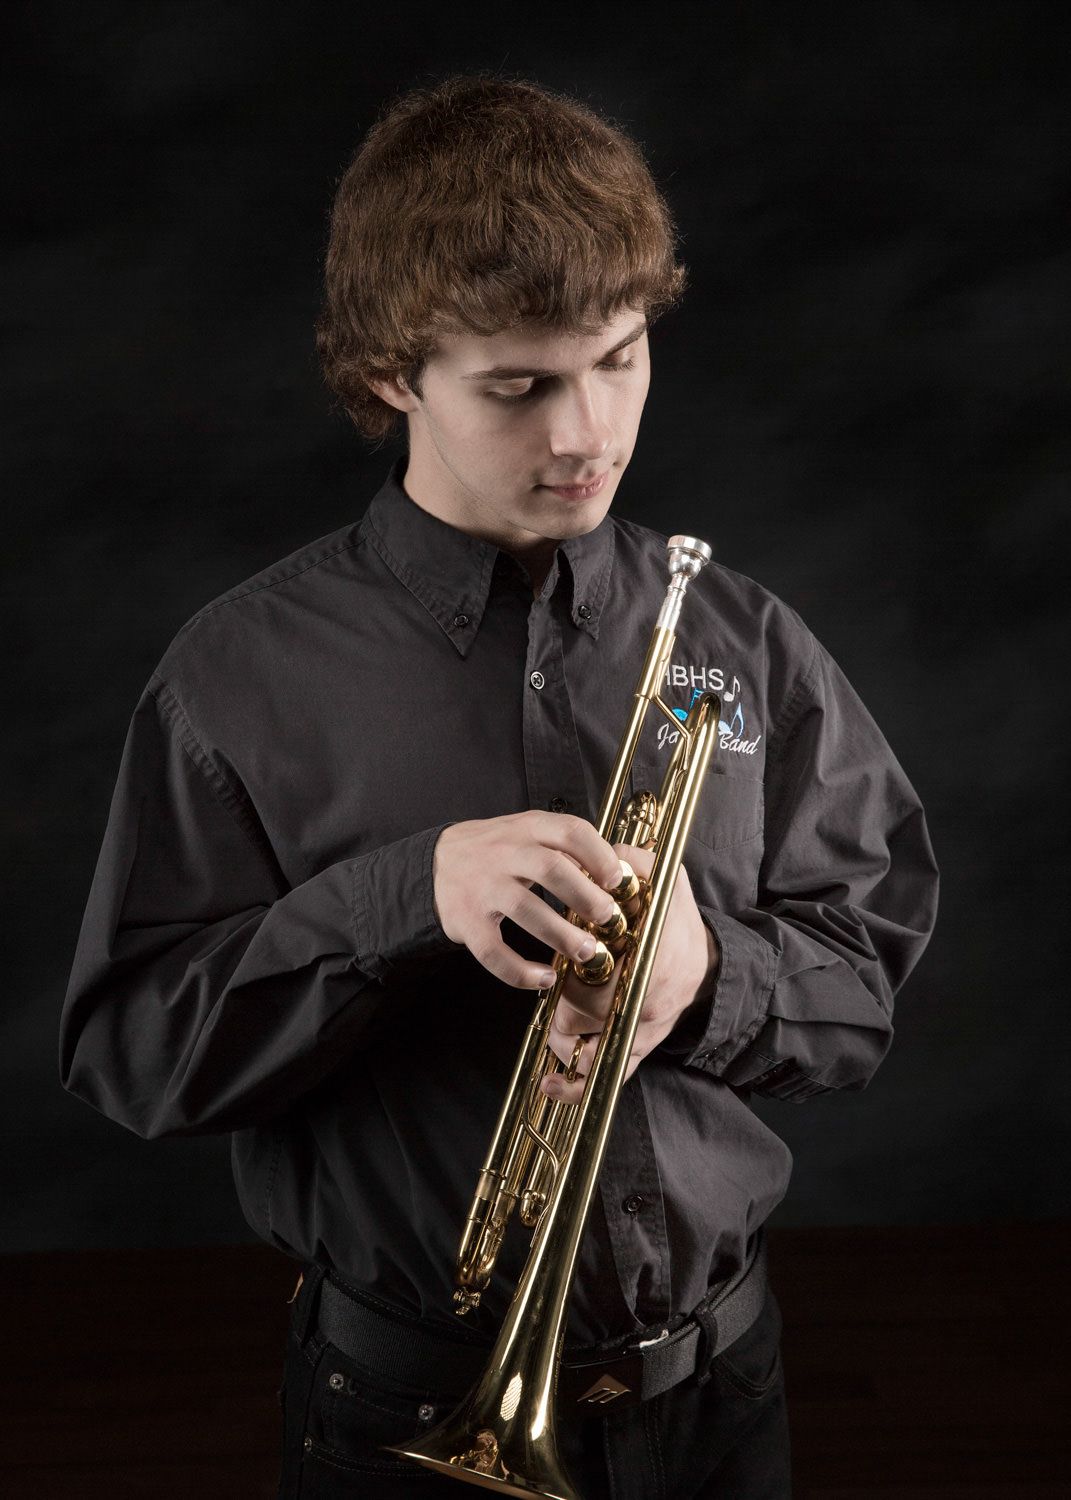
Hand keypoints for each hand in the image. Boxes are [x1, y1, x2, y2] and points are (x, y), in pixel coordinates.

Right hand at [432, 812, 623, 990]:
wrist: (435, 863)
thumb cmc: (496, 851)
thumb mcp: (528, 833)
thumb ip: (565, 848)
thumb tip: (616, 877)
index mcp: (528, 829)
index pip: (570, 831)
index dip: (600, 855)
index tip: (619, 880)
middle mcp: (504, 854)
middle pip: (551, 868)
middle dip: (586, 896)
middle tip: (609, 918)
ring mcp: (483, 888)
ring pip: (526, 909)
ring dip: (562, 935)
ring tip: (587, 952)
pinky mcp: (466, 922)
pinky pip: (494, 951)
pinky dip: (521, 971)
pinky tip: (544, 979)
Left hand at [539, 843, 718, 1104]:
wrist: (707, 962)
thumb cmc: (678, 921)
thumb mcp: (666, 880)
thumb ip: (635, 862)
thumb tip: (602, 854)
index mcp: (654, 958)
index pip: (602, 975)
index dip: (578, 977)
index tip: (570, 965)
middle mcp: (650, 1001)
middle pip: (590, 1014)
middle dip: (567, 1007)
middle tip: (559, 995)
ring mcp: (646, 1031)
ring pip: (596, 1051)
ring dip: (568, 1044)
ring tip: (555, 1036)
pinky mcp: (640, 1049)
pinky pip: (609, 1076)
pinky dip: (577, 1087)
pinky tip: (551, 1084)